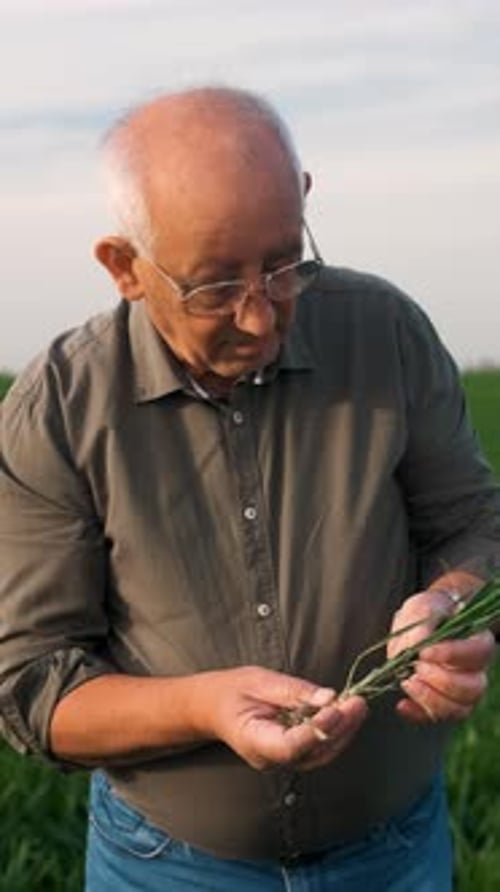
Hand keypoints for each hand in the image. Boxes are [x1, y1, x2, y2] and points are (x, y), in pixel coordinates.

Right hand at [198, 665, 367, 770]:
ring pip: (321, 754)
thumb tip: (328, 697)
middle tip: (358, 702)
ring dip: (344, 731)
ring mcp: (283, 761)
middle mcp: (271, 759)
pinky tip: (348, 712)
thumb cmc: (234, 691)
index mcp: (254, 742)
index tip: (336, 707)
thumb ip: (293, 691)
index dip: (316, 729)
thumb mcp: (259, 681)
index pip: (290, 746)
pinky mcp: (294, 755)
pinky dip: (336, 731)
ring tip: (359, 705)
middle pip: (313, 753)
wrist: (216, 707)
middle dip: (340, 728)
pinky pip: (319, 748)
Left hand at [388, 590, 495, 722]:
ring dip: (431, 700)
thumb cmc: (427, 612)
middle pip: (473, 688)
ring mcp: (462, 692)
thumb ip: (423, 625)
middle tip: (417, 667)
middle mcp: (476, 671)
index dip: (453, 655)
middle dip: (442, 682)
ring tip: (407, 682)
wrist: (418, 625)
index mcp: (477, 641)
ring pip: (460, 710)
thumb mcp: (423, 609)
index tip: (425, 652)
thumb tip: (418, 647)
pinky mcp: (442, 704)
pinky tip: (401, 704)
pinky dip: (418, 715)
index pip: (478, 652)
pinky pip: (436, 719)